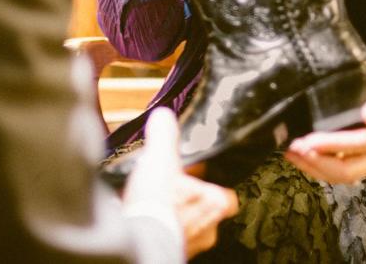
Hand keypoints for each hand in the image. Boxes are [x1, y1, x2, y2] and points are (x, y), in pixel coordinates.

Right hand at [124, 108, 237, 256]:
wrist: (138, 241)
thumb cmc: (158, 203)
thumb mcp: (161, 158)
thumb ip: (165, 135)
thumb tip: (164, 116)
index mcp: (216, 203)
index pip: (227, 196)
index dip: (213, 186)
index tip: (200, 178)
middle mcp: (209, 229)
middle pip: (207, 212)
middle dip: (191, 203)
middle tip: (173, 192)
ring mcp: (192, 246)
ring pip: (190, 229)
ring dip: (176, 218)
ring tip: (156, 207)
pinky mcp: (173, 255)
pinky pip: (173, 240)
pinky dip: (163, 232)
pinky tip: (148, 221)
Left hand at [283, 73, 365, 183]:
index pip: (355, 146)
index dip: (330, 146)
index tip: (306, 139)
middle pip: (345, 170)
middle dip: (315, 162)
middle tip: (292, 148)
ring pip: (340, 176)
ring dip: (313, 167)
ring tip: (290, 153)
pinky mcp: (365, 165)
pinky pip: (340, 172)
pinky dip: (319, 166)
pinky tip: (301, 157)